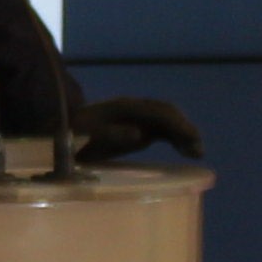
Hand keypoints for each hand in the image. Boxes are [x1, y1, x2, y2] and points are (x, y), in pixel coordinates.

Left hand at [69, 95, 204, 163]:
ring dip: (184, 135)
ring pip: (169, 122)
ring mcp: (139, 116)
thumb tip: (139, 133)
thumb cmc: (73, 131)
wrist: (63, 127)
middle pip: (168, 113)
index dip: (175, 123)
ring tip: (197, 154)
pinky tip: (186, 153)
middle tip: (197, 150)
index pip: (158, 111)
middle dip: (184, 129)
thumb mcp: (88, 133)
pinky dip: (177, 140)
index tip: (190, 137)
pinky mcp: (140, 127)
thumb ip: (111, 133)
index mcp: (125, 107)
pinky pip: (164, 131)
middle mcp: (136, 108)